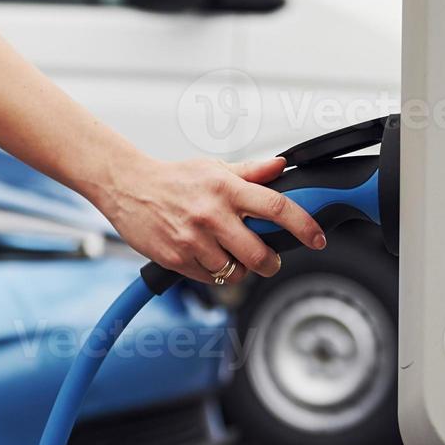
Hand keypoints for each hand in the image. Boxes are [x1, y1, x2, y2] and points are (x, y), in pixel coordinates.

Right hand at [92, 155, 326, 284]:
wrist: (127, 186)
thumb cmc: (173, 179)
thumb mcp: (213, 168)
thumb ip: (250, 171)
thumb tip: (280, 166)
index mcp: (226, 188)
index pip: (276, 207)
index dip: (303, 226)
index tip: (317, 239)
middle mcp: (212, 214)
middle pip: (259, 254)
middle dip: (270, 263)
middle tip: (268, 259)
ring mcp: (193, 239)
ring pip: (234, 272)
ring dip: (237, 269)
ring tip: (225, 252)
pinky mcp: (176, 258)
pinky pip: (209, 278)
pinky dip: (212, 272)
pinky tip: (203, 254)